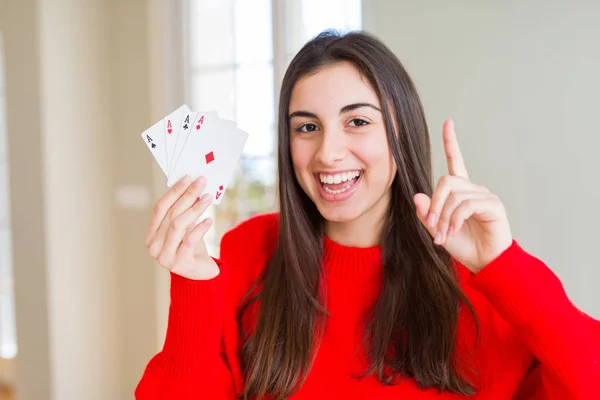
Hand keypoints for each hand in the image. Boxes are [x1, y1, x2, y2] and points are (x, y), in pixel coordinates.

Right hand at [145, 175, 218, 279]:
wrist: (202, 274)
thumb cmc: (192, 248)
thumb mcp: (186, 228)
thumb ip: (184, 211)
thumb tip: (193, 185)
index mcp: (151, 235)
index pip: (160, 208)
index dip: (174, 191)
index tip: (187, 177)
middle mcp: (154, 246)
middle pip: (170, 214)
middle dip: (187, 196)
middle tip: (201, 182)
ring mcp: (164, 257)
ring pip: (178, 226)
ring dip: (194, 209)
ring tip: (207, 198)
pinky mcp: (180, 264)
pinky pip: (189, 241)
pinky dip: (199, 228)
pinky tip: (209, 220)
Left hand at [413, 119, 512, 272]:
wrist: (484, 262)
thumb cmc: (463, 245)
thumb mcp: (437, 230)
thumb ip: (427, 214)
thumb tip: (418, 196)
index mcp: (460, 191)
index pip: (456, 161)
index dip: (451, 142)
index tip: (448, 123)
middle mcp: (473, 189)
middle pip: (446, 181)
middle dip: (435, 204)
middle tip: (432, 226)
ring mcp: (484, 195)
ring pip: (454, 194)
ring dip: (444, 217)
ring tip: (443, 235)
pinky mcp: (493, 205)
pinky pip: (467, 204)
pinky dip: (455, 219)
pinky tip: (454, 231)